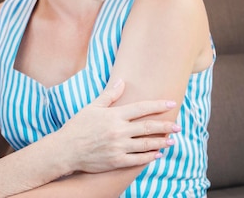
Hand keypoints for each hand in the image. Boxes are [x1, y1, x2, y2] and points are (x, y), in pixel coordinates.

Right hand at [59, 79, 179, 173]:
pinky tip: (157, 154)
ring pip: (146, 144)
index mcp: (114, 116)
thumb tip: (122, 81)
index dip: (157, 105)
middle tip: (178, 125)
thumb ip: (109, 95)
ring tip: (172, 140)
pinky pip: (138, 159)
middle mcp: (119, 131)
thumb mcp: (92, 107)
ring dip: (161, 142)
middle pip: (148, 127)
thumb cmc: (78, 126)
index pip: (141, 108)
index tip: (171, 103)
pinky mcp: (117, 161)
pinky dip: (150, 157)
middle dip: (165, 126)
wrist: (66, 149)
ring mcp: (119, 147)